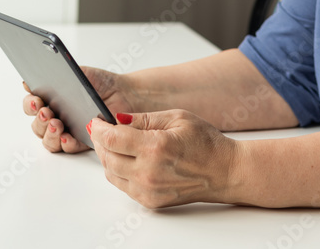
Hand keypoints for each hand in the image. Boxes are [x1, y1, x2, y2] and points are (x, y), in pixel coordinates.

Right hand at [23, 66, 136, 153]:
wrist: (124, 92)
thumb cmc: (99, 82)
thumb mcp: (78, 73)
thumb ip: (56, 74)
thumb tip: (29, 81)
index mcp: (51, 100)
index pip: (32, 106)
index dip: (29, 104)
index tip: (35, 100)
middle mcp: (56, 117)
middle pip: (37, 125)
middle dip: (39, 119)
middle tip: (46, 112)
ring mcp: (68, 131)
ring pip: (48, 139)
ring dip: (49, 133)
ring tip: (57, 123)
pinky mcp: (82, 141)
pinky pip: (68, 148)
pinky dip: (65, 143)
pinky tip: (67, 137)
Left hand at [88, 109, 237, 207]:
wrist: (224, 172)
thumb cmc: (206, 143)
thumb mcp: (176, 117)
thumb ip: (143, 118)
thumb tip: (117, 118)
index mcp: (155, 147)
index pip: (112, 138)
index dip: (99, 128)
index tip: (95, 121)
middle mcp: (149, 172)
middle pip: (107, 157)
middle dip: (100, 141)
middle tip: (101, 129)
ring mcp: (148, 190)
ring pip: (111, 173)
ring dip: (107, 156)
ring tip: (114, 143)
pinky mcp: (150, 201)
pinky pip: (123, 186)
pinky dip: (118, 171)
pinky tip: (126, 158)